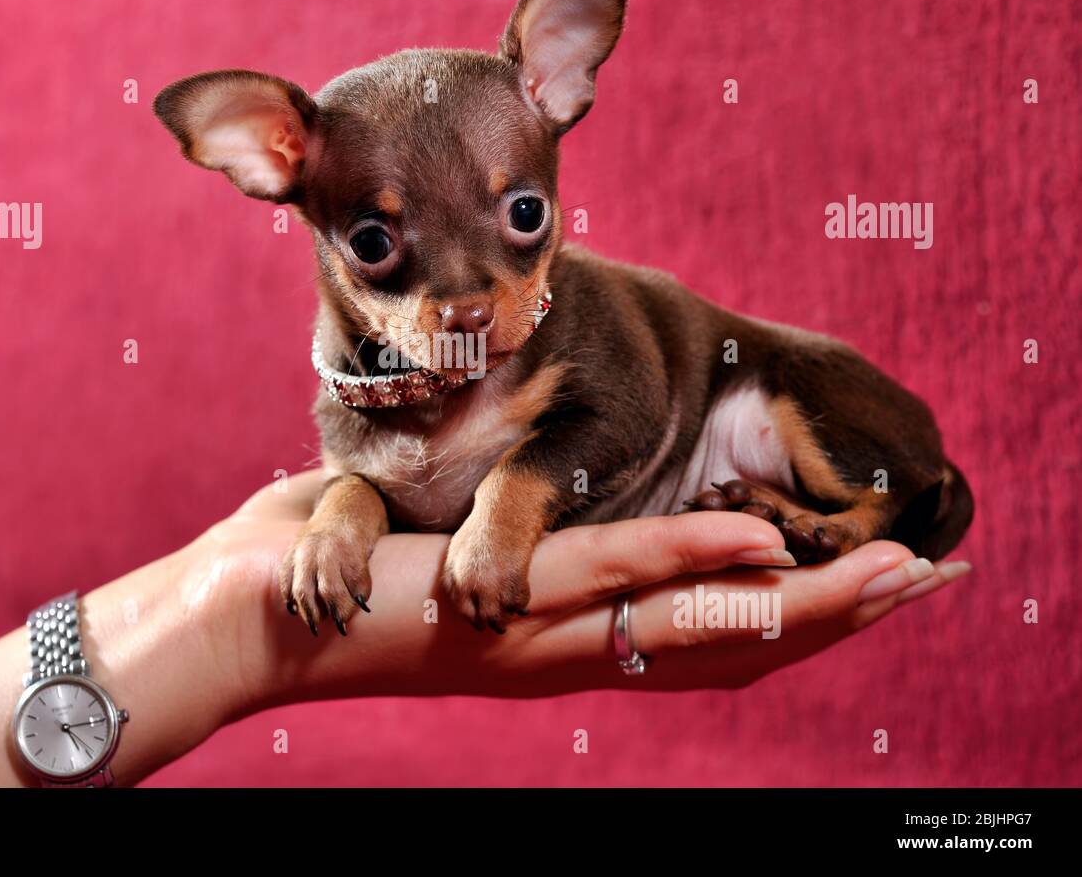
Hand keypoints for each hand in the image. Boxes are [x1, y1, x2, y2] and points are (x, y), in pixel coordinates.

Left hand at [183, 471, 970, 711]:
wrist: (231, 619)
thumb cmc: (309, 575)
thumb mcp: (413, 541)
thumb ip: (478, 526)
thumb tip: (491, 494)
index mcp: (554, 639)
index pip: (690, 634)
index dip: (780, 613)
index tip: (853, 588)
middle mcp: (563, 652)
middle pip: (721, 641)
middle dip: (824, 615)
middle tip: (917, 588)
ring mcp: (538, 630)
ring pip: (693, 620)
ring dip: (796, 601)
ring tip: (892, 582)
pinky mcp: (503, 605)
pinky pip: (613, 582)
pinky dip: (693, 563)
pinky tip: (764, 552)